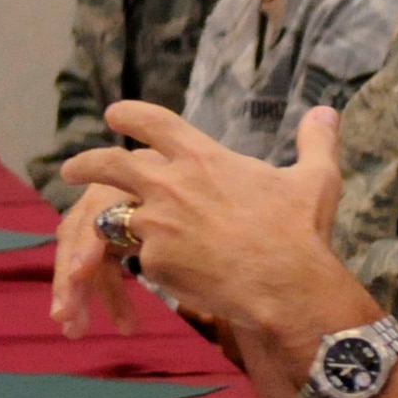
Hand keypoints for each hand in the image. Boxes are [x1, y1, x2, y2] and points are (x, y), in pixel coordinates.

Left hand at [60, 103, 369, 353]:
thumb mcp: (315, 179)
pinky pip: (144, 261)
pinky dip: (154, 265)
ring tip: (104, 234)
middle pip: (108, 164)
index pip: (153, 122)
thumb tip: (327, 112)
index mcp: (203, 158)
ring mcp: (158, 224)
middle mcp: (171, 185)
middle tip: (70, 169)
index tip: (114, 114)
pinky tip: (169, 273)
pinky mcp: (155, 262)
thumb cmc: (300, 230)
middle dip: (84, 164)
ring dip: (115, 224)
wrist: (285, 285)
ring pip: (119, 218)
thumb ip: (315, 142)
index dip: (129, 115)